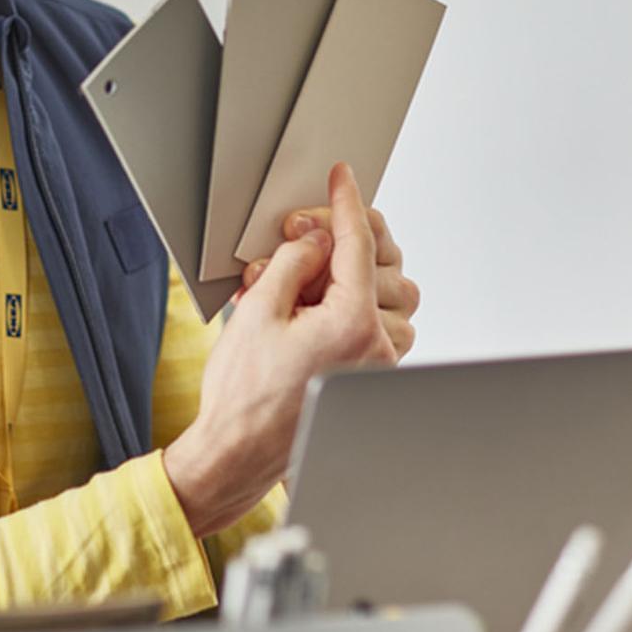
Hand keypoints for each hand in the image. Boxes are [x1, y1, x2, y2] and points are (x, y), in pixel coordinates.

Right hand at [163, 163, 395, 536]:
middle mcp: (376, 347)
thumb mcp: (258, 310)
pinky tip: (320, 308)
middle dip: (346, 244)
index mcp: (351, 324)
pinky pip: (385, 328)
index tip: (342, 179)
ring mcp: (377, 366)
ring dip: (358, 279)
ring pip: (394, 299)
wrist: (237, 452)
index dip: (345, 204)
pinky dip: (361, 308)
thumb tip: (316, 241)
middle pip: (386, 267)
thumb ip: (294, 263)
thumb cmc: (242, 394)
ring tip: (308, 282)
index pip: (357, 245)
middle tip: (303, 238)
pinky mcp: (370, 378)